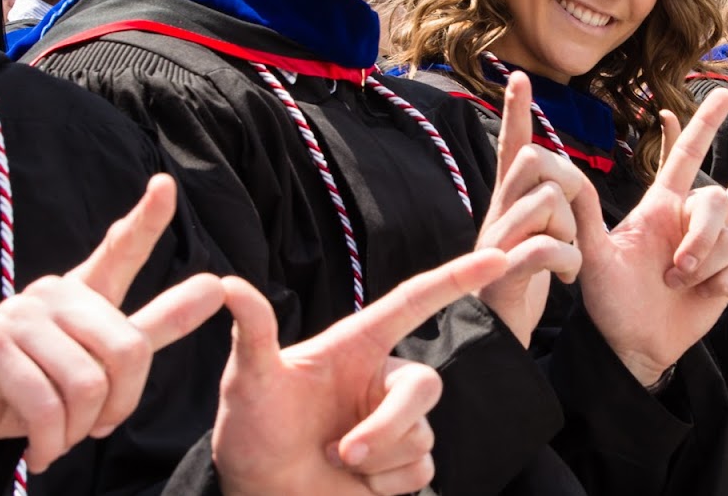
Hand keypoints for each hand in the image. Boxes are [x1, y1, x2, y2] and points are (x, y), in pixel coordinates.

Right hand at [0, 175, 225, 470]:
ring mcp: (19, 316)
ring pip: (87, 384)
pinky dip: (52, 440)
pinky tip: (42, 449)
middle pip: (126, 350)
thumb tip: (217, 286)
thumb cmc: (40, 378)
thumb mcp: (103, 354)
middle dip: (119, 404)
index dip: (146, 221)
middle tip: (96, 425)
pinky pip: (46, 405)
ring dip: (79, 429)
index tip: (166, 186)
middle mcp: (54, 294)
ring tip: (61, 436)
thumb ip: (158, 324)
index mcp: (84, 292)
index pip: (120, 251)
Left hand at [209, 250, 510, 495]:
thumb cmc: (251, 431)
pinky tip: (353, 481)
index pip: (415, 302)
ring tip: (333, 460)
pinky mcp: (402, 465)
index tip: (499, 256)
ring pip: (421, 436)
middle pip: (425, 385)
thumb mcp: (247, 380)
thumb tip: (228, 285)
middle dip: (390, 423)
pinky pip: (421, 471)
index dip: (456, 277)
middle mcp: (382, 380)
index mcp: (358, 345)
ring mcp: (395, 423)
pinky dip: (384, 483)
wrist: (258, 494)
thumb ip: (253, 333)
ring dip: (376, 459)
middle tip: (344, 452)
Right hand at [475, 72, 587, 345]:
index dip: (516, 114)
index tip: (519, 76)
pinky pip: (544, 246)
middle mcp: (497, 217)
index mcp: (507, 207)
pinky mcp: (503, 275)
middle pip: (535, 163)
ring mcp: (496, 245)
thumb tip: (556, 176)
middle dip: (568, 181)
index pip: (511, 150)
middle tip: (572, 217)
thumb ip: (540, 208)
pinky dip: (566, 260)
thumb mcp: (532, 239)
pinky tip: (567, 276)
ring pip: (546, 201)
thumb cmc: (518, 288)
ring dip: (570, 229)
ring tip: (568, 259)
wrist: (494, 342)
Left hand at [575, 90, 727, 385]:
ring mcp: (712, 248)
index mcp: (659, 207)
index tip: (723, 94)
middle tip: (674, 266)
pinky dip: (722, 281)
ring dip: (704, 264)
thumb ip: (584, 212)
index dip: (703, 125)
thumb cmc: (607, 299)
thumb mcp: (591, 254)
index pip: (686, 156)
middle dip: (701, 232)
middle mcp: (688, 221)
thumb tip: (560, 168)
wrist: (629, 344)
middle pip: (716, 198)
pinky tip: (700, 294)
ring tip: (677, 284)